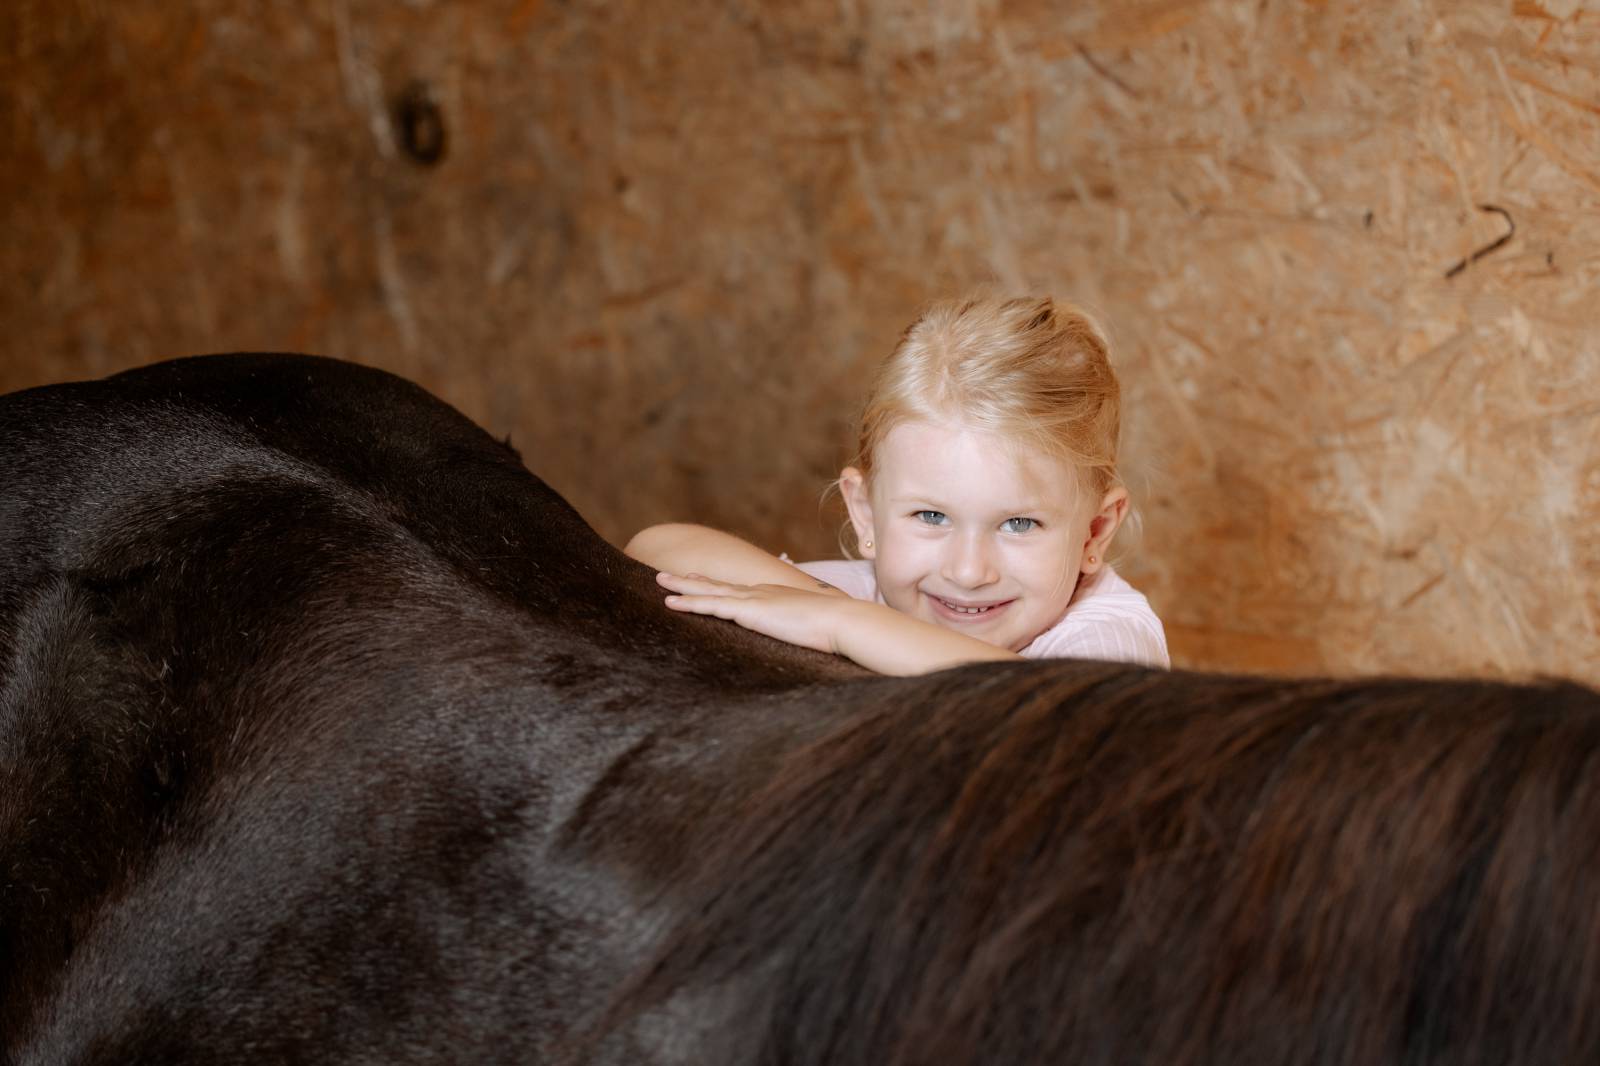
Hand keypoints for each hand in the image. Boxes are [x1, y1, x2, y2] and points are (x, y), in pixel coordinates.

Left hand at [656, 571, 852, 654]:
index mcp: (774, 597)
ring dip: (682, 586)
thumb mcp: (815, 628)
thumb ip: (805, 631)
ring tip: (659, 581)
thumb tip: (812, 640)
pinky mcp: (748, 610)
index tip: (699, 580)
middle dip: (692, 580)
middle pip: (718, 585)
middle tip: (668, 575)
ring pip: (708, 591)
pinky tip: (671, 602)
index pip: (738, 590)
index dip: (716, 586)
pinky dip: (689, 602)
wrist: (841, 620)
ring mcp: (752, 599)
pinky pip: (710, 605)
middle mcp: (760, 593)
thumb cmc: (836, 628)